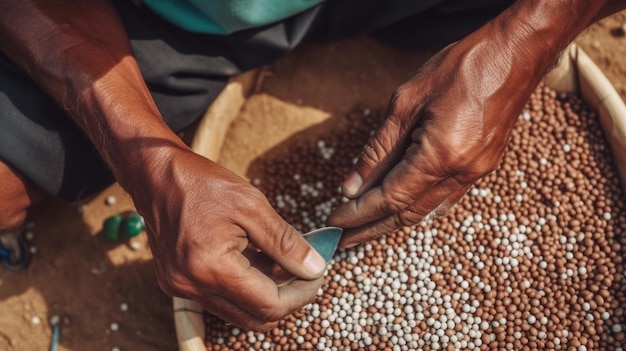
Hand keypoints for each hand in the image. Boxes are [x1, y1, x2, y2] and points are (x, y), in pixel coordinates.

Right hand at [131, 148, 326, 329]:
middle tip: (306, 273)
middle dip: (287, 300)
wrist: (156, 174)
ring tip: (283, 263)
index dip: (301, 293)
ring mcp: (181, 287)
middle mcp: (192, 286)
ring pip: (237, 312)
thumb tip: (314, 267)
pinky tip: (259, 261)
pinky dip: (244, 287)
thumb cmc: (202, 183)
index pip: (268, 304)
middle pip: (254, 318)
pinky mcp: (178, 282)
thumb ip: (285, 242)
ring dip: (265, 295)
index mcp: (210, 268)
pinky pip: (220, 298)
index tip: (317, 273)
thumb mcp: (252, 205)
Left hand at [327, 23, 547, 247]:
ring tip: (364, 228)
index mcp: (440, 155)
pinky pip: (446, 199)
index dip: (359, 214)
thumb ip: (378, 149)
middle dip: (371, 229)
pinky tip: (402, 209)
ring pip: (427, 210)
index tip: (334, 222)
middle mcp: (462, 172)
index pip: (390, 199)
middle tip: (341, 240)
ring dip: (394, 222)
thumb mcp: (406, 102)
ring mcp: (478, 172)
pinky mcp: (484, 166)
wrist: (517, 53)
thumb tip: (352, 186)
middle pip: (408, 215)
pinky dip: (419, 207)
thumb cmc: (460, 67)